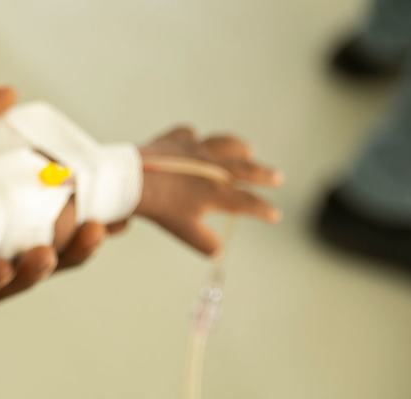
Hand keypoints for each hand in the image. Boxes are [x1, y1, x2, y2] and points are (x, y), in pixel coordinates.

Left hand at [137, 126, 281, 255]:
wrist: (133, 180)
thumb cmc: (159, 207)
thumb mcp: (184, 230)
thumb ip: (204, 241)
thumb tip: (218, 251)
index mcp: (216, 192)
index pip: (247, 202)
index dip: (262, 210)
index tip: (274, 215)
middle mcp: (212, 167)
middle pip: (245, 170)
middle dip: (263, 174)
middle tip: (277, 177)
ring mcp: (195, 150)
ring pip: (224, 144)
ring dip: (238, 148)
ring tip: (247, 149)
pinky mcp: (175, 140)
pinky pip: (187, 135)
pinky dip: (192, 138)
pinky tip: (193, 138)